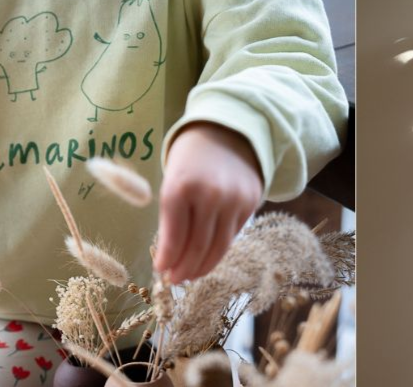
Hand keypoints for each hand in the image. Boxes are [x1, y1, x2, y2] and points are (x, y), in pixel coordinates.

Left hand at [154, 122, 263, 283]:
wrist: (226, 132)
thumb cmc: (190, 160)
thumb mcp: (171, 182)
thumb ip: (171, 218)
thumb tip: (169, 259)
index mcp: (181, 187)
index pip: (173, 235)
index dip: (167, 258)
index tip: (160, 271)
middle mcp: (210, 194)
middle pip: (198, 246)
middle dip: (184, 268)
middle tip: (175, 280)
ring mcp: (234, 200)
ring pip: (219, 246)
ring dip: (203, 266)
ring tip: (190, 275)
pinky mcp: (251, 203)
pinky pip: (233, 235)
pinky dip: (219, 250)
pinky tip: (208, 257)